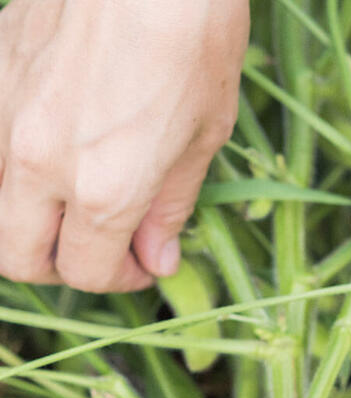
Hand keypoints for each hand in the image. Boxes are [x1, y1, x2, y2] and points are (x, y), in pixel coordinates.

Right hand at [0, 0, 248, 291]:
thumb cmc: (195, 39)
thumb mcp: (204, 136)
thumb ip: (170, 208)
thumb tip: (158, 260)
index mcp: (104, 189)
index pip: (88, 272)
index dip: (122, 279)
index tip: (143, 264)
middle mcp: (39, 166)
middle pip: (20, 258)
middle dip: (63, 266)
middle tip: (106, 247)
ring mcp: (2, 122)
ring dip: (29, 225)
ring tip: (75, 207)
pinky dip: (13, 173)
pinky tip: (53, 152)